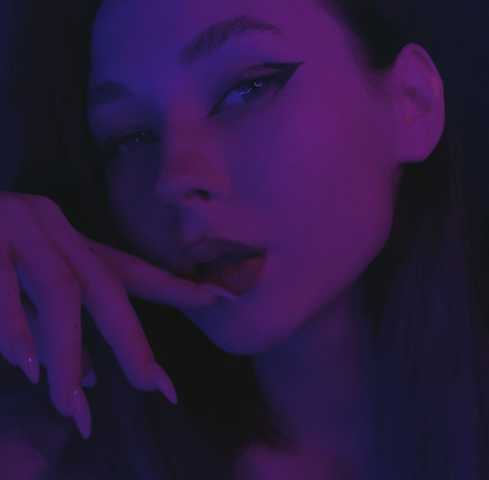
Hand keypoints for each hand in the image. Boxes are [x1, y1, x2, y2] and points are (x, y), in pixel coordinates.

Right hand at [0, 193, 230, 438]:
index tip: (224, 300)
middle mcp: (49, 225)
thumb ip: (59, 330)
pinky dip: (13, 327)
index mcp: (66, 239)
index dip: (177, 287)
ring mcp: (12, 224)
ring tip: (74, 405)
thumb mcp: (25, 289)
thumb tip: (94, 377)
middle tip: (154, 388)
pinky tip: (27, 366)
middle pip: (105, 285)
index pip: (130, 269)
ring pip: (59, 291)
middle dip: (131, 340)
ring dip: (69, 353)